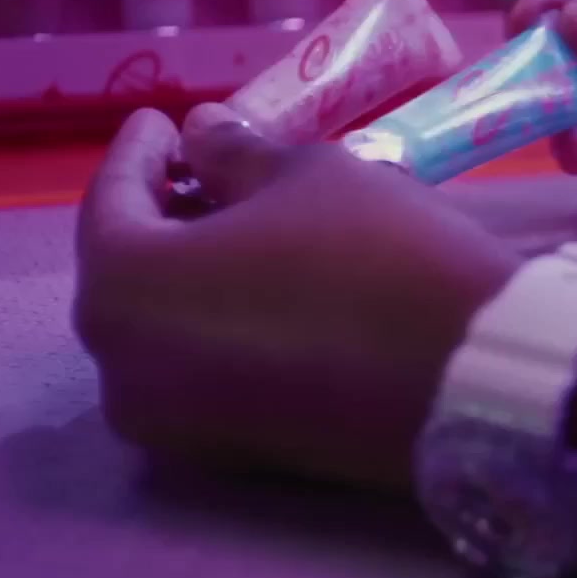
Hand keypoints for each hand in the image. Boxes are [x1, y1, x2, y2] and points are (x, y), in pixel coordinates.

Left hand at [72, 106, 520, 489]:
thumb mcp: (307, 176)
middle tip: (205, 171)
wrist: (466, 380)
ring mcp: (169, 425)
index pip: (111, 202)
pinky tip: (261, 288)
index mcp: (122, 288)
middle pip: (125, 273)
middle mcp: (121, 370)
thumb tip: (200, 138)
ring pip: (159, 328)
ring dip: (189, 274)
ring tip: (242, 227)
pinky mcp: (224, 457)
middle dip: (163, 216)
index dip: (139, 152)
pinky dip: (212, 325)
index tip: (163, 120)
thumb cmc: (374, 256)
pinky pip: (195, 372)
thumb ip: (234, 155)